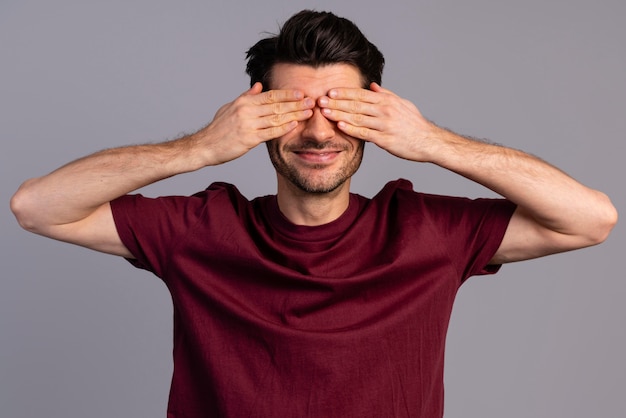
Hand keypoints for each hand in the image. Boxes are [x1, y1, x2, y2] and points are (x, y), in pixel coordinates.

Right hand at [198, 82, 313, 164]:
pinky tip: (294, 125)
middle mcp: (246, 111)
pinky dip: (284, 128)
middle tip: (312, 102)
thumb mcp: (230, 107)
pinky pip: (270, 132)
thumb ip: (246, 97)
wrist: (205, 146)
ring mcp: (248, 125)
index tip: (301, 93)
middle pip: (276, 105)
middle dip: (296, 103)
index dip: (287, 94)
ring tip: (308, 112)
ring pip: (276, 117)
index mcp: (243, 102)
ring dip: (294, 114)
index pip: (270, 95)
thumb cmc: (218, 128)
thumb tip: (259, 85)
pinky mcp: (248, 139)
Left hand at [317, 83, 440, 161]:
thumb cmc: (415, 124)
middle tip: (320, 100)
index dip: (344, 92)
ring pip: (357, 118)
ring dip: (339, 114)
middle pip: (356, 105)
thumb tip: (371, 86)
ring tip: (324, 112)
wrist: (429, 141)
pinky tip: (339, 126)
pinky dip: (351, 129)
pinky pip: (364, 133)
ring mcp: (384, 125)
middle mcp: (385, 111)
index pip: (361, 94)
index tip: (330, 91)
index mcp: (387, 101)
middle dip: (337, 102)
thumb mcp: (402, 104)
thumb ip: (386, 95)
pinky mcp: (385, 140)